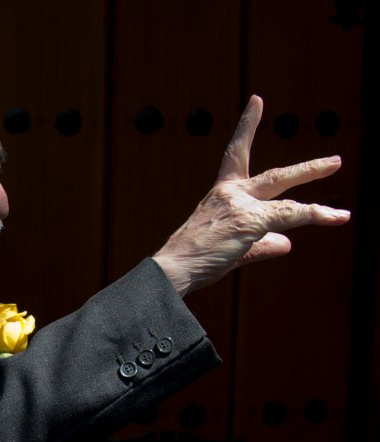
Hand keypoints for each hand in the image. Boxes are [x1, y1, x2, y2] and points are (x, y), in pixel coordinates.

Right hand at [152, 95, 350, 296]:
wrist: (175, 266)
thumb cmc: (195, 257)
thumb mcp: (231, 247)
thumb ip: (261, 244)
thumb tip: (287, 243)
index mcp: (221, 194)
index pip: (235, 154)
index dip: (247, 127)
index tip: (257, 101)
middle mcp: (231, 193)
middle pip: (275, 177)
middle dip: (306, 170)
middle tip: (335, 162)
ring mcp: (242, 206)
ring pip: (288, 203)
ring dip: (318, 210)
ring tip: (341, 214)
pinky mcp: (252, 220)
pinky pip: (292, 216)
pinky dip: (317, 215)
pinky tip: (336, 217)